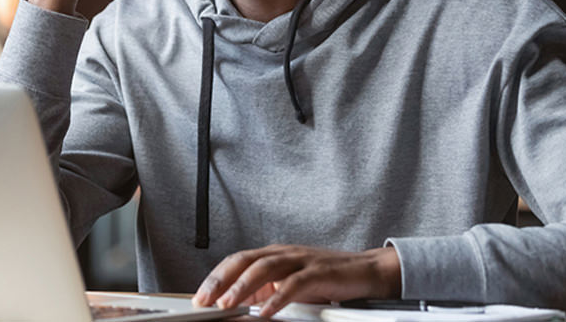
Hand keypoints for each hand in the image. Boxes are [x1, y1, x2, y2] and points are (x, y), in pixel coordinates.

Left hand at [192, 245, 400, 317]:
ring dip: (242, 287)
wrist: (366, 271)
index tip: (200, 296)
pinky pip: (294, 284)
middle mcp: (284, 253)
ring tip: (227, 304)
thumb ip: (266, 291)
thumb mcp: (290, 285)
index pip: (237, 261)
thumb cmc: (327, 279)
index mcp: (274, 255)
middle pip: (245, 260)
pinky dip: (278, 298)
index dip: (216, 277)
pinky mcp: (319, 272)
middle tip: (204, 300)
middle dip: (220, 280)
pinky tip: (266, 312)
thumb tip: (241, 306)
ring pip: (265, 268)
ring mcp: (301, 260)